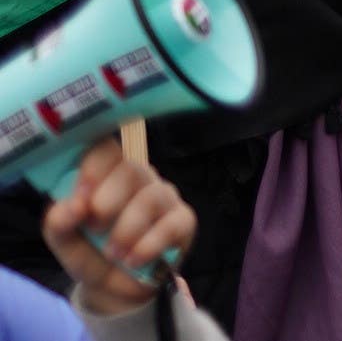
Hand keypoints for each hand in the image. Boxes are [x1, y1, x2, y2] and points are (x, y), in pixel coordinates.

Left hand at [41, 140, 193, 314]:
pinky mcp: (184, 220)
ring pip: (151, 198)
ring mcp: (164, 196)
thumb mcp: (64, 241)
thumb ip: (59, 222)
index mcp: (107, 175)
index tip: (81, 195)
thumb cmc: (89, 253)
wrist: (114, 289)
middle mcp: (139, 178)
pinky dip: (148, 246)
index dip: (94, 166)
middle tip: (95, 228)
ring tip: (113, 254)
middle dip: (108, 202)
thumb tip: (71, 206)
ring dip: (127, 230)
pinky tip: (134, 261)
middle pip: (131, 169)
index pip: (106, 149)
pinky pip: (172, 225)